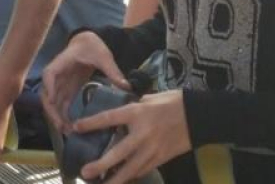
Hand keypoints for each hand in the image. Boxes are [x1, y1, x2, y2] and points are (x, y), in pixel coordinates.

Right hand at [41, 32, 127, 133]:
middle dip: (52, 110)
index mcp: (63, 62)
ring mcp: (61, 83)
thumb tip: (126, 86)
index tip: (51, 100)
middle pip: (47, 93)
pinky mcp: (67, 89)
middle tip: (61, 125)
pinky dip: (63, 116)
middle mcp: (57, 75)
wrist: (88, 42)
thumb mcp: (103, 56)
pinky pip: (61, 104)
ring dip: (56, 117)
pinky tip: (69, 127)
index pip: (50, 74)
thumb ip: (112, 71)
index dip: (48, 87)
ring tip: (66, 131)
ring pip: (52, 102)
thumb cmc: (92, 46)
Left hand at [72, 89, 188, 181]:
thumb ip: (132, 105)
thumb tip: (119, 109)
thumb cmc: (173, 102)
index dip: (91, 124)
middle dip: (101, 165)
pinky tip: (121, 180)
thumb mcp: (149, 98)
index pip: (109, 118)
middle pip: (118, 153)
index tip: (76, 128)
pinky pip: (142, 170)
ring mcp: (152, 150)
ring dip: (115, 179)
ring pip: (130, 169)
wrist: (198, 116)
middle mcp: (142, 134)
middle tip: (85, 172)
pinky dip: (131, 176)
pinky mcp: (161, 159)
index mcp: (137, 113)